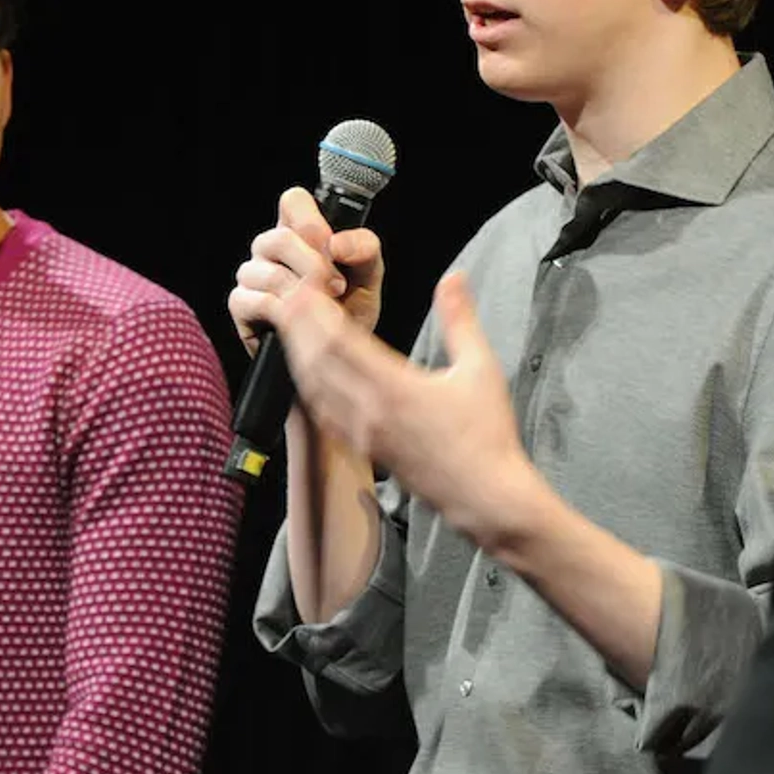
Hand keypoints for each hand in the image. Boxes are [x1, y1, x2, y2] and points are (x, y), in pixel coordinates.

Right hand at [228, 185, 383, 353]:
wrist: (340, 351)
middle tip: (336, 287)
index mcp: (300, 231)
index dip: (311, 222)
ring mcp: (252, 275)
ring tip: (320, 307)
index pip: (293, 201)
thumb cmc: (351, 307)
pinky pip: (251, 300)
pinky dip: (277, 311)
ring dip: (299, 293)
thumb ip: (363, 248)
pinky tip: (295, 319)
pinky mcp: (241, 305)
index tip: (332, 249)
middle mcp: (271, 247)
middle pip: (279, 238)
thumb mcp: (368, 275)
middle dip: (313, 266)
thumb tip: (336, 244)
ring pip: (267, 272)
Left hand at [264, 270, 551, 549]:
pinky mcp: (363, 449)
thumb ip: (461, 320)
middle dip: (297, 326)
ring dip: (298, 354)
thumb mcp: (481, 370)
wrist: (484, 497)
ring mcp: (362, 434)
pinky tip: (307, 371)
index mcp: (395, 388)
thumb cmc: (487, 435)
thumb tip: (454, 276)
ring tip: (291, 326)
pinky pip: (323, 413)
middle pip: (316, 361)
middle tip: (286, 295)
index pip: (340, 342)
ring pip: (313, 387)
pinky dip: (309, 385)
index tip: (304, 285)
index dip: (315, 311)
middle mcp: (369, 411)